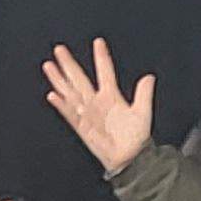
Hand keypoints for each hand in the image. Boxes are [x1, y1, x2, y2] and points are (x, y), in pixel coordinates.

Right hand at [42, 40, 158, 170]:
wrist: (129, 157)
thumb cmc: (136, 137)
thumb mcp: (143, 112)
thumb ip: (144, 94)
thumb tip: (150, 77)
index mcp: (112, 96)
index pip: (105, 72)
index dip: (102, 58)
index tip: (98, 42)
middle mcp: (97, 102)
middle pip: (80, 79)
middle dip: (70, 64)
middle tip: (60, 49)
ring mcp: (88, 113)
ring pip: (70, 92)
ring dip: (60, 79)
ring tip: (50, 66)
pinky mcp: (82, 126)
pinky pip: (69, 113)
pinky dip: (62, 105)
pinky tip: (53, 95)